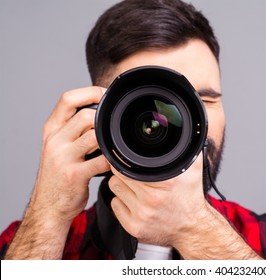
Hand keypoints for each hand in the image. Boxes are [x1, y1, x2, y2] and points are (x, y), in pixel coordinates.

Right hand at [30, 86, 109, 223]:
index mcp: (52, 130)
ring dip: (109, 140)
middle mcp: (55, 141)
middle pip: (85, 116)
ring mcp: (63, 158)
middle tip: (115, 126)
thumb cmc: (59, 174)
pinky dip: (113, 160)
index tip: (104, 95)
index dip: (89, 92)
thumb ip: (72, 129)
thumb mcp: (58, 146)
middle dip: (104, 119)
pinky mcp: (74, 175)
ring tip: (115, 145)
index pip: (67, 99)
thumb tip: (98, 112)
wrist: (48, 206)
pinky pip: (101, 160)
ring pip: (94, 136)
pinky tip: (116, 162)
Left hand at [108, 152, 261, 259]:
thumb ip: (186, 148)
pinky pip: (114, 206)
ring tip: (138, 189)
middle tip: (137, 177)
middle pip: (117, 176)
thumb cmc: (190, 197)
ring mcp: (141, 215)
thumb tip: (181, 128)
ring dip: (122, 187)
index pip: (127, 165)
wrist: (192, 228)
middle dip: (125, 174)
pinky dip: (122, 203)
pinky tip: (136, 202)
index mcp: (164, 183)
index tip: (128, 161)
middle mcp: (151, 200)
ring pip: (114, 190)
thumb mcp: (194, 169)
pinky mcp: (134, 227)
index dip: (125, 161)